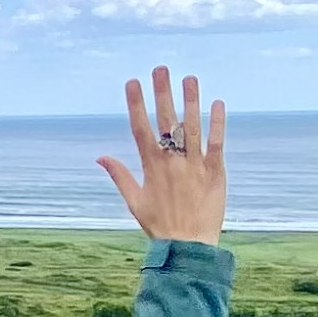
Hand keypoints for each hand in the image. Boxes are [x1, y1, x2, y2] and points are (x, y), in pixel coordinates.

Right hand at [100, 66, 225, 245]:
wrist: (188, 248)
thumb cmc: (159, 226)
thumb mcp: (134, 202)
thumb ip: (119, 176)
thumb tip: (100, 157)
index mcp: (151, 167)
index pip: (140, 128)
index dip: (136, 104)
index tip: (133, 82)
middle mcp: (172, 162)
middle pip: (167, 121)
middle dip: (163, 93)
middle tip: (162, 68)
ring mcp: (195, 165)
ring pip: (193, 127)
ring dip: (191, 101)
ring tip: (189, 78)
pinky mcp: (215, 173)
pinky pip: (217, 144)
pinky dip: (217, 124)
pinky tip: (217, 103)